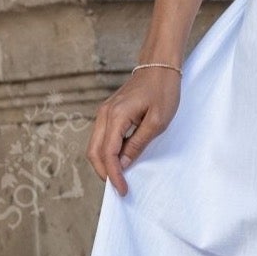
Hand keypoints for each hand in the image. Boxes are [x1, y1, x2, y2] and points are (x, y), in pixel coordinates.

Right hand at [87, 65, 180, 195]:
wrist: (159, 66)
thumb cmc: (162, 90)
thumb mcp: (157, 121)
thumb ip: (138, 143)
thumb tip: (122, 163)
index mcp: (116, 116)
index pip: (108, 153)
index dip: (114, 174)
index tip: (122, 190)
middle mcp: (105, 114)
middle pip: (94, 152)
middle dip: (104, 172)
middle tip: (119, 187)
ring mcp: (104, 112)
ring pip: (95, 145)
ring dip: (104, 163)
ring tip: (119, 177)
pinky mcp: (109, 112)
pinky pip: (101, 137)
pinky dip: (106, 152)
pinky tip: (119, 160)